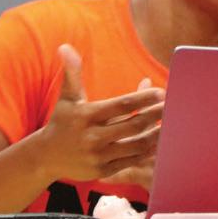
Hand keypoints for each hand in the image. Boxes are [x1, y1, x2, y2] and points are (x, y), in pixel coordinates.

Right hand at [39, 45, 164, 184]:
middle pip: (133, 124)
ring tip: (171, 124)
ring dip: (156, 135)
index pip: (122, 105)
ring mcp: (98, 156)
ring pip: (135, 145)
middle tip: (172, 106)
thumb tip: (65, 46)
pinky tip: (160, 144)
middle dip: (155, 115)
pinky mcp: (103, 171)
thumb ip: (71, 72)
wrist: (45, 157)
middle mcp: (92, 137)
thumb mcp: (66, 97)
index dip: (143, 98)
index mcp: (87, 116)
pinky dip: (147, 152)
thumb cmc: (61, 121)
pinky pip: (131, 161)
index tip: (160, 92)